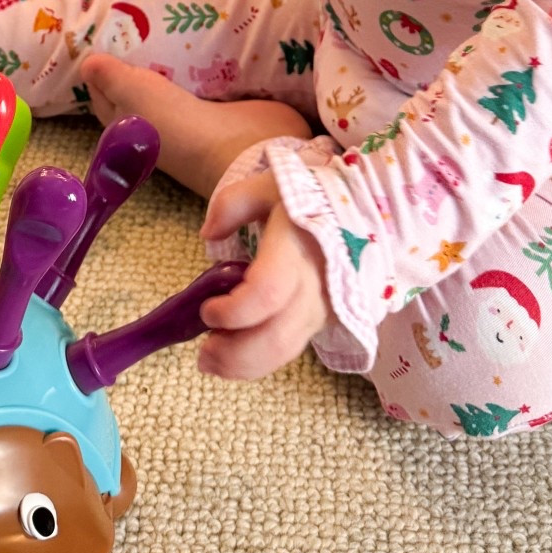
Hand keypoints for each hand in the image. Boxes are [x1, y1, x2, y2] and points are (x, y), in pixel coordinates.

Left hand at [195, 171, 329, 378]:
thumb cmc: (304, 200)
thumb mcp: (268, 186)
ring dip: (244, 366)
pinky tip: (232, 360)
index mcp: (298, 249)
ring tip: (209, 362)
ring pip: (285, 351)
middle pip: (276, 335)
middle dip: (234, 353)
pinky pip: (290, 351)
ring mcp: (319, 309)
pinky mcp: (318, 322)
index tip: (206, 310)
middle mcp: (314, 286)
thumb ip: (233, 204)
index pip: (268, 292)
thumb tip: (208, 233)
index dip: (235, 310)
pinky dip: (259, 363)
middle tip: (201, 354)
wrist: (350, 216)